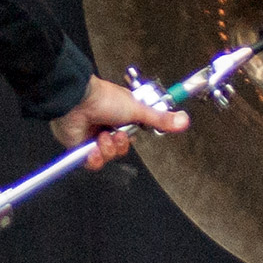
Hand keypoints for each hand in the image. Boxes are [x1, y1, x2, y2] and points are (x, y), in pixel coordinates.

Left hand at [49, 76, 189, 168]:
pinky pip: (92, 163)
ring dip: (107, 148)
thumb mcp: (138, 109)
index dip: (131, 138)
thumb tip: (184, 121)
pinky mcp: (80, 147)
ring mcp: (93, 137)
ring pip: (108, 157)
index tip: (130, 132)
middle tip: (116, 133)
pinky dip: (94, 158)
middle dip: (120, 144)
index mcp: (120, 116)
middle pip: (121, 149)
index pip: (131, 136)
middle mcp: (107, 126)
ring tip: (101, 136)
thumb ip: (160, 119)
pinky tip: (93, 147)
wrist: (77, 101)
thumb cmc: (104, 98)